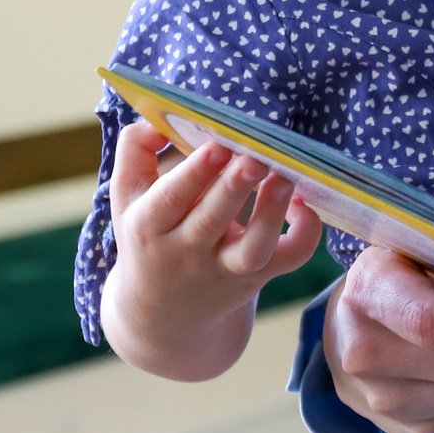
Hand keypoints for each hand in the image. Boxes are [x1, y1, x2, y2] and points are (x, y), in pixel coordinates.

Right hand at [100, 122, 324, 381]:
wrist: (162, 313)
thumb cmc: (149, 236)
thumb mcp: (127, 196)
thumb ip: (135, 149)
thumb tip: (159, 119)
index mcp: (150, 226)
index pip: (169, 199)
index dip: (194, 173)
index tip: (217, 143)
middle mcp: (187, 252)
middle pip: (211, 221)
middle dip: (234, 187)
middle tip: (256, 157)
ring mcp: (225, 268)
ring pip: (252, 249)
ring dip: (272, 213)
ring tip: (286, 178)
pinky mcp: (257, 276)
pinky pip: (289, 259)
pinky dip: (306, 233)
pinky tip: (304, 201)